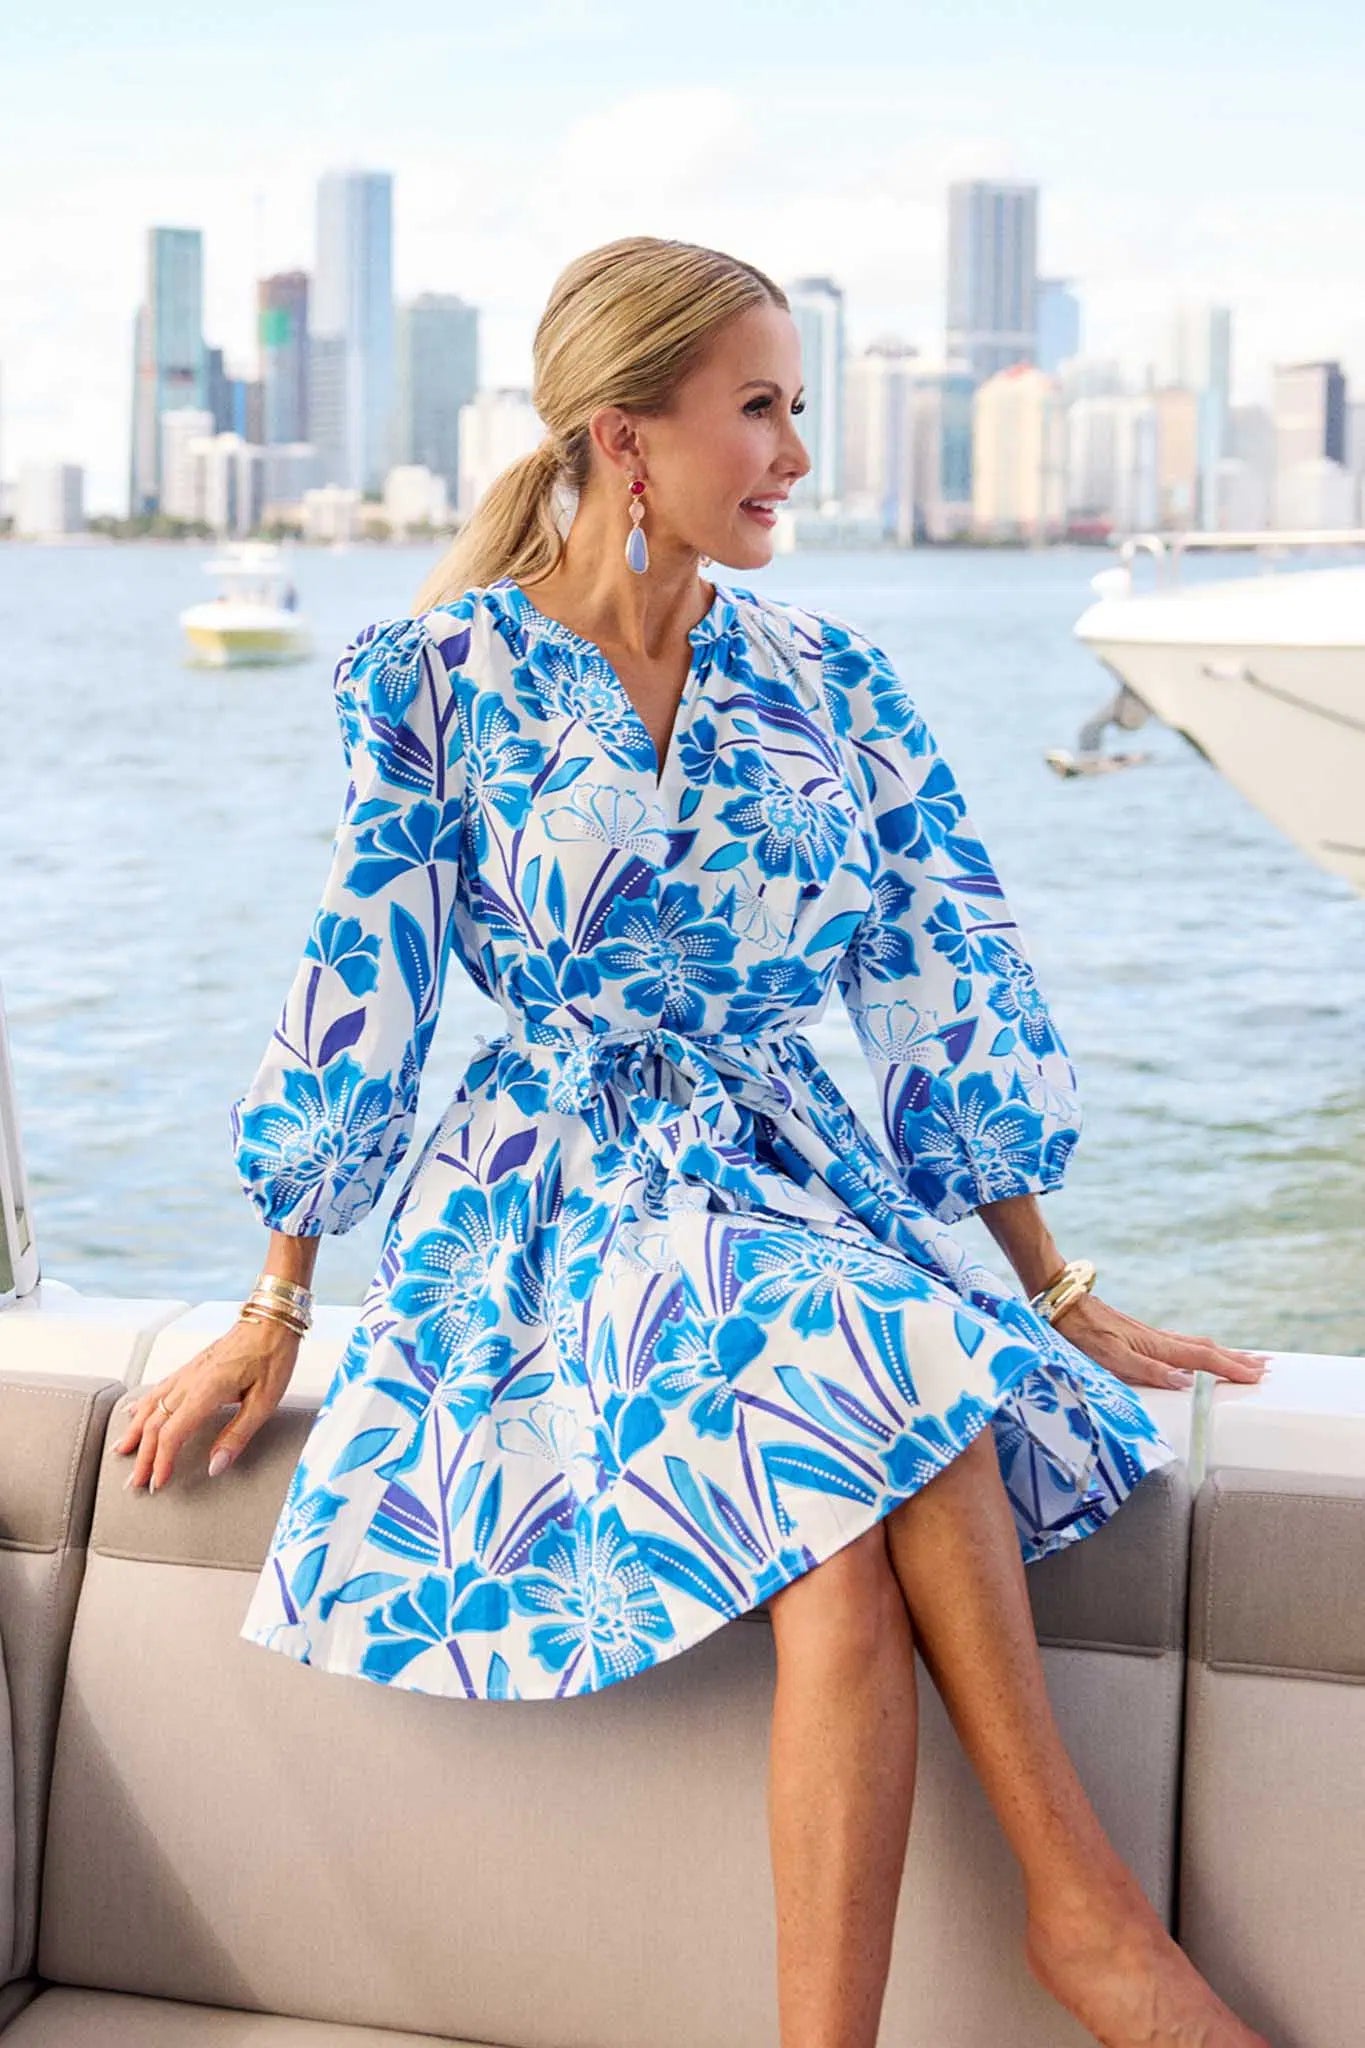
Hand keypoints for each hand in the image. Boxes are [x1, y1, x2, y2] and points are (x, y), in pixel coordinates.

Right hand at [112, 1316, 300, 1492]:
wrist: (270, 1319)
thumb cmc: (272, 1356)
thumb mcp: (265, 1402)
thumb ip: (237, 1436)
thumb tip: (215, 1466)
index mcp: (206, 1391)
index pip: (173, 1433)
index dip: (162, 1461)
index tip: (158, 1483)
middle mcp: (189, 1381)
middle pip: (155, 1424)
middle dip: (143, 1456)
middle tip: (136, 1483)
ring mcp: (187, 1372)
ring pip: (150, 1406)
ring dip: (135, 1433)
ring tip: (122, 1453)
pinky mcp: (190, 1367)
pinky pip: (157, 1389)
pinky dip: (141, 1406)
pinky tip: (131, 1414)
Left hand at [1051, 1291, 1269, 1392]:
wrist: (1062, 1303)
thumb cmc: (1081, 1332)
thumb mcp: (1110, 1356)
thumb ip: (1146, 1369)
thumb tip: (1185, 1380)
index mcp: (1155, 1346)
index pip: (1203, 1360)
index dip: (1230, 1369)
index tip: (1257, 1376)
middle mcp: (1158, 1339)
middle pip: (1207, 1350)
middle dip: (1236, 1360)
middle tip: (1266, 1368)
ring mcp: (1150, 1335)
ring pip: (1196, 1344)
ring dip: (1222, 1354)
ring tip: (1244, 1359)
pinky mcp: (1139, 1334)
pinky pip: (1181, 1344)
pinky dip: (1200, 1350)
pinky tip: (1198, 1354)